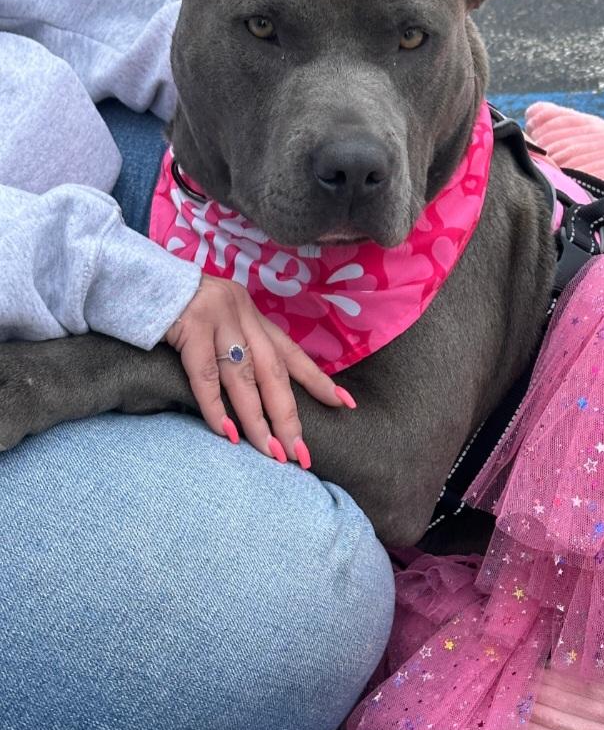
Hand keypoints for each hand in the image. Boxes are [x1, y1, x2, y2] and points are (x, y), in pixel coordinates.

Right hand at [165, 274, 355, 466]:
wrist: (132, 277)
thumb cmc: (172, 308)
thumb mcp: (214, 319)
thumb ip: (234, 344)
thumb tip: (253, 392)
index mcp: (251, 314)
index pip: (291, 353)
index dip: (318, 380)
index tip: (345, 404)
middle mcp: (242, 314)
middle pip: (273, 372)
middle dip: (288, 415)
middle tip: (301, 453)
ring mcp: (217, 318)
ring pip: (245, 378)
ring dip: (258, 420)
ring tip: (271, 452)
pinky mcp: (190, 326)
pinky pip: (206, 376)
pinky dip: (217, 408)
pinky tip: (228, 434)